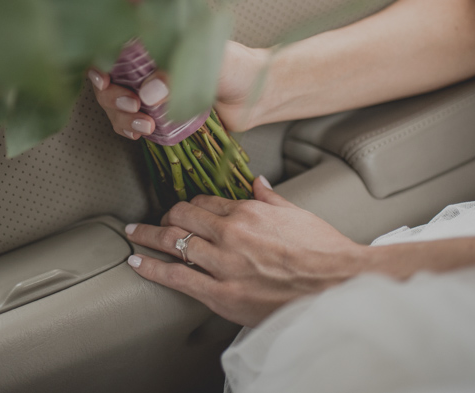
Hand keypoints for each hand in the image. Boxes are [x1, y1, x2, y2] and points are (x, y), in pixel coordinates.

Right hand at [88, 41, 270, 138]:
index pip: (110, 47)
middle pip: (107, 79)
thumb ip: (178, 74)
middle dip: (112, 96)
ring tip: (145, 124)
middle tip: (133, 105)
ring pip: (115, 104)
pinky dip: (129, 129)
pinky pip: (130, 122)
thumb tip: (148, 93)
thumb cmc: (237, 66)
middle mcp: (145, 65)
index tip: (103, 78)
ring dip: (121, 117)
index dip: (99, 63)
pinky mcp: (157, 114)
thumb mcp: (209, 62)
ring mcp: (149, 91)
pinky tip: (140, 132)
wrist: (257, 96)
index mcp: (153, 42)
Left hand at [124, 177, 366, 326]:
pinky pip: (177, 277)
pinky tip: (137, 263)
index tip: (181, 210)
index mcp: (248, 211)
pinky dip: (152, 268)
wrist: (340, 284)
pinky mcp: (222, 294)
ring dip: (148, 237)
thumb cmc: (324, 252)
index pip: (205, 202)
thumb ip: (271, 197)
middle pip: (182, 218)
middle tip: (149, 221)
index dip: (189, 205)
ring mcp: (224, 264)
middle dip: (163, 218)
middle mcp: (230, 233)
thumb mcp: (297, 214)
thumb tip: (257, 181)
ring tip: (134, 235)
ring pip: (174, 243)